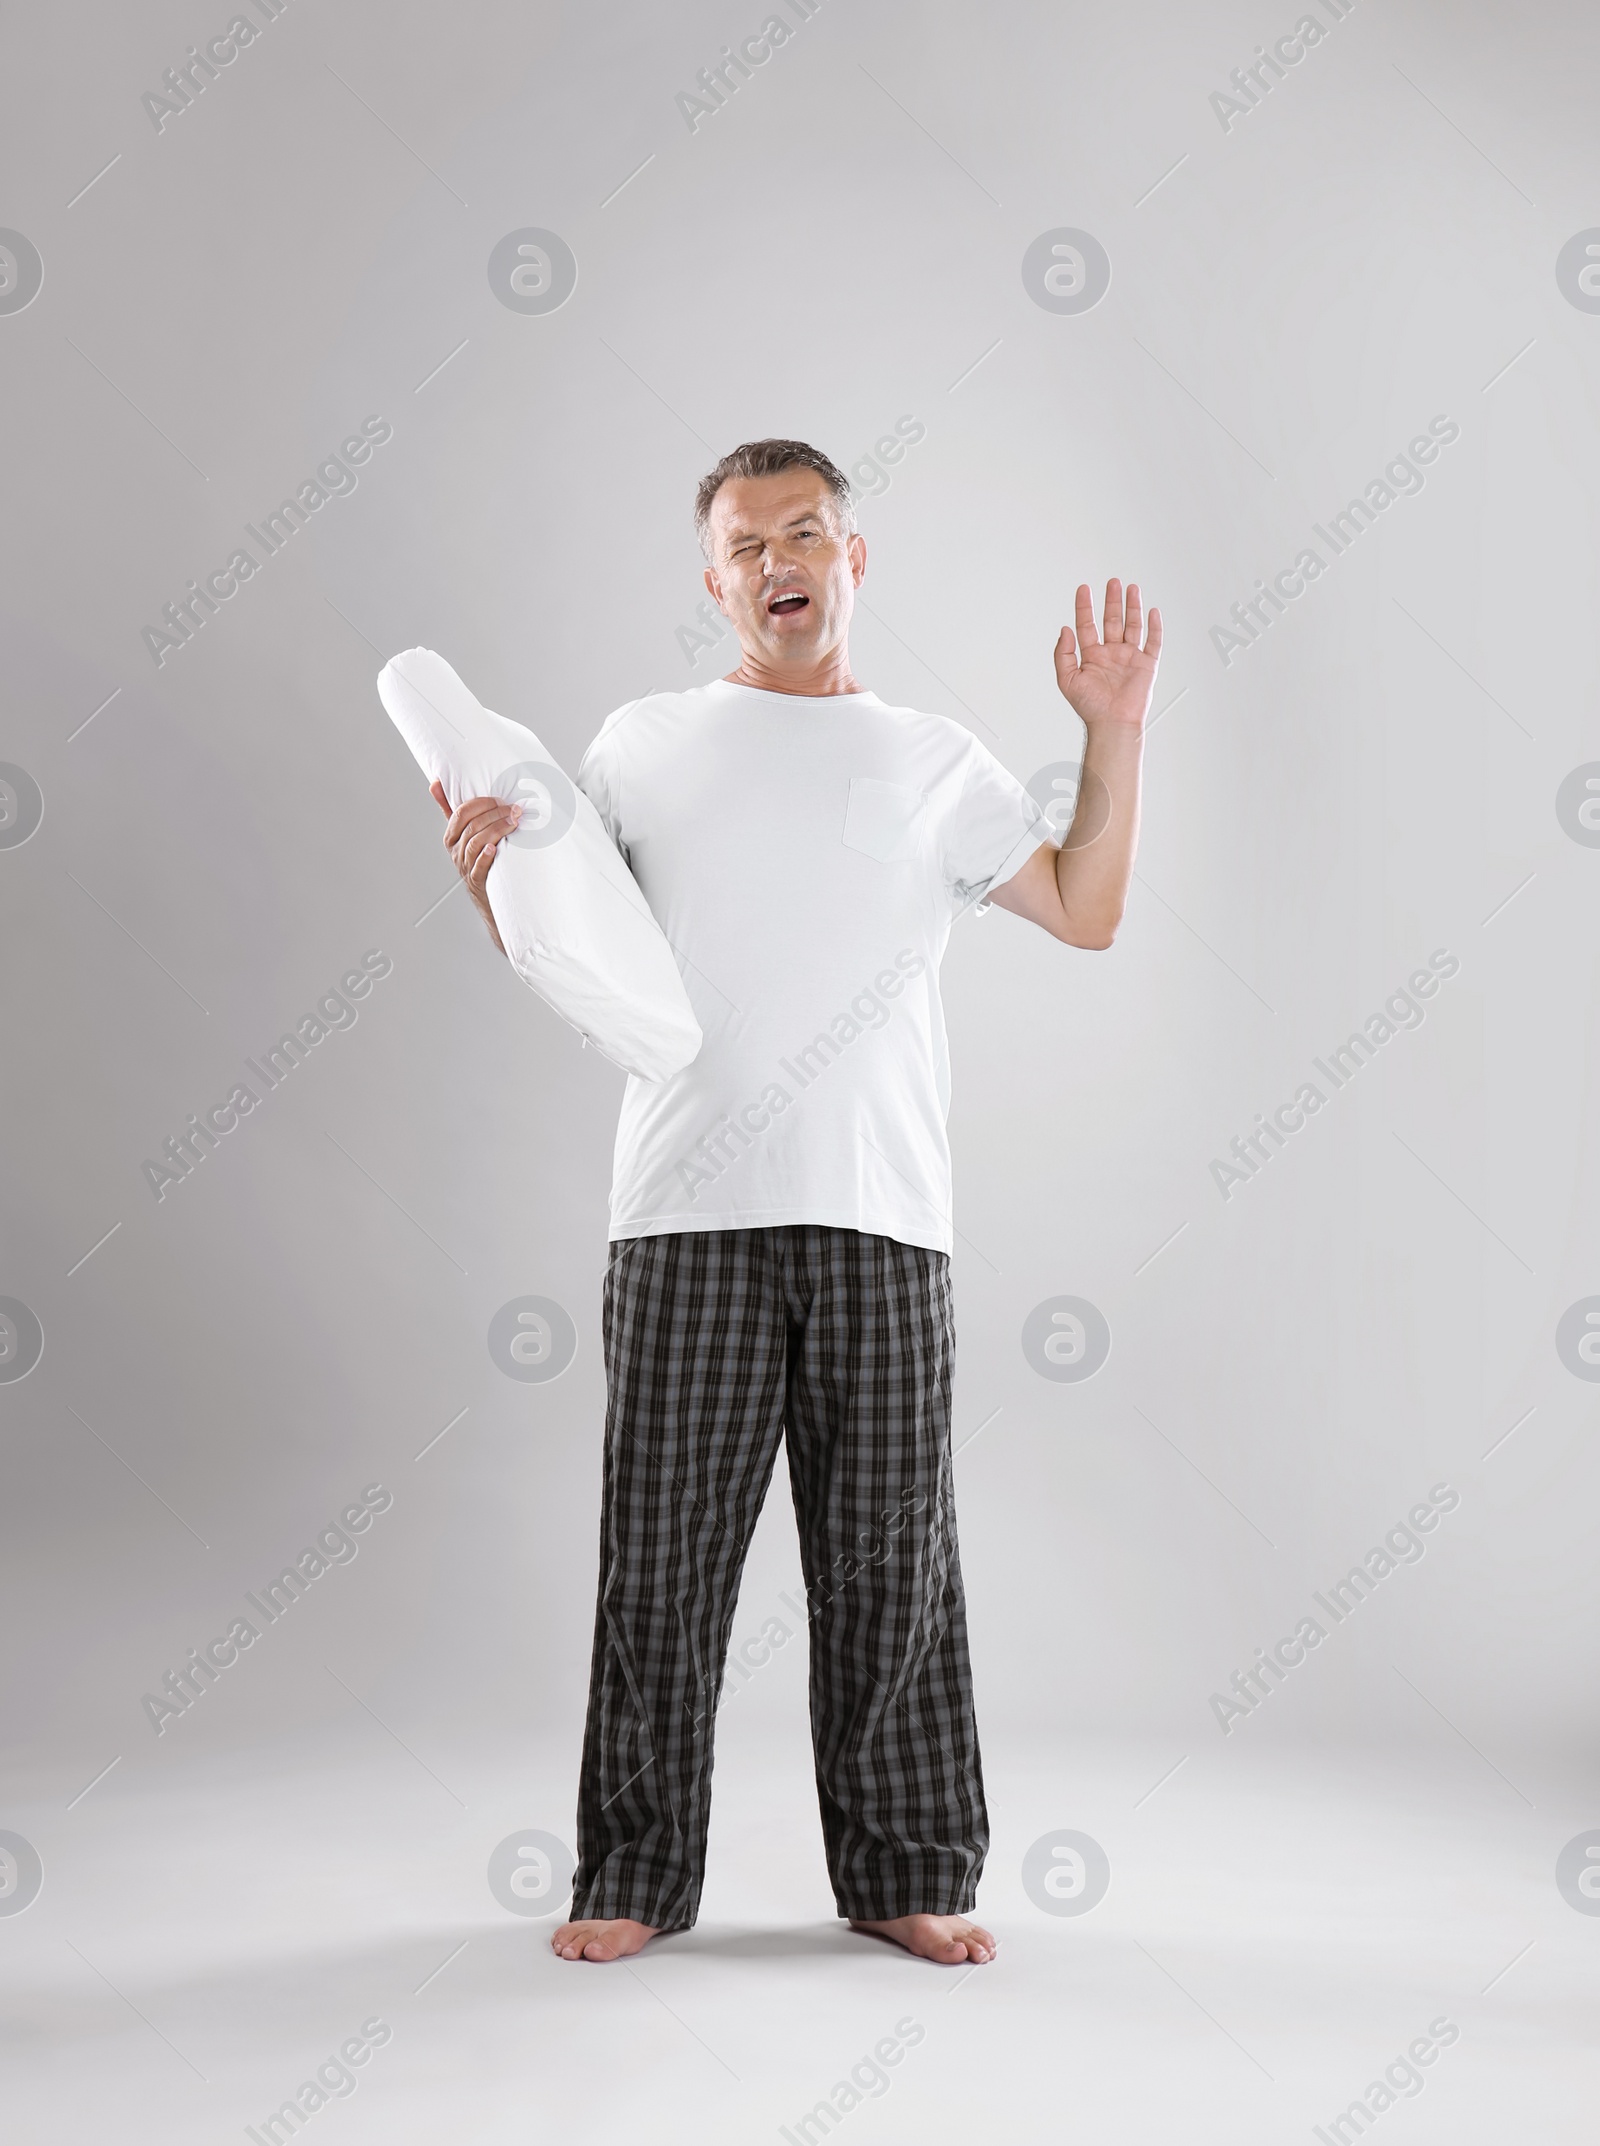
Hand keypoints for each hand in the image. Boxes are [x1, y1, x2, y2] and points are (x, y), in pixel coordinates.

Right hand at [430, 779, 520, 949]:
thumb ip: (450, 809)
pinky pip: (478, 868)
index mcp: (451, 837)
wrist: (488, 899)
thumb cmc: (476, 860)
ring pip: (476, 843)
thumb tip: (435, 783)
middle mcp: (456, 851)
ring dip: (496, 830)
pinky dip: (485, 857)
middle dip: (494, 814)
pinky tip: (494, 848)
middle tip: (514, 809)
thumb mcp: (463, 835)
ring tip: (514, 822)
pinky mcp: (477, 882)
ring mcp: (465, 867)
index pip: (460, 813)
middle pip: (471, 827)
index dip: (480, 803)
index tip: (500, 799)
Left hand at [1054, 580, 1160, 731]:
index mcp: (1092, 656)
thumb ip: (1063, 654)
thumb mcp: (1067, 679)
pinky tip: (1152, 612)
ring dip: (1132, 607)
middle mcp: (1111, 654)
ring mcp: (1129, 657)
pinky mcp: (1146, 664)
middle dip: (1112, 601)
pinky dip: (1154, 626)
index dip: (1085, 607)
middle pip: (1112, 620)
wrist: (1113, 723)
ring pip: (1132, 625)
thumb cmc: (1091, 707)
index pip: (1087, 625)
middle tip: (1112, 583)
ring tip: (1131, 588)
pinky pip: (1153, 641)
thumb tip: (1065, 630)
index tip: (1084, 589)